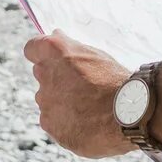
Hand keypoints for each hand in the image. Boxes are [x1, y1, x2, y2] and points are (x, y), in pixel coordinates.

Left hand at [23, 31, 133, 158]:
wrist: (130, 115)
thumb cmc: (116, 82)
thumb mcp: (96, 55)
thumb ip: (70, 47)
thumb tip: (56, 35)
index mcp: (55, 52)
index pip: (32, 48)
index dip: (40, 53)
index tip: (52, 59)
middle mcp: (45, 75)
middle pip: (42, 75)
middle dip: (56, 79)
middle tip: (80, 87)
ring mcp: (45, 102)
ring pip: (47, 100)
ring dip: (61, 102)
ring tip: (88, 108)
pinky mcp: (50, 125)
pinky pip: (53, 122)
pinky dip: (66, 123)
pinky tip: (86, 123)